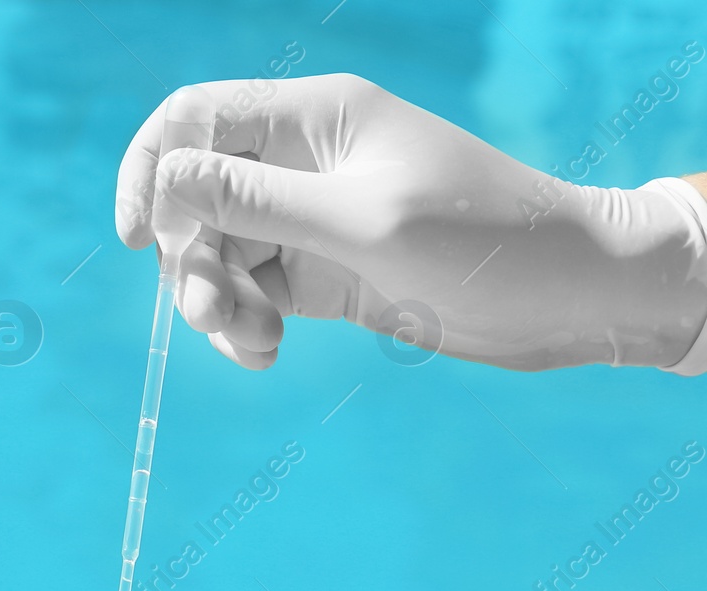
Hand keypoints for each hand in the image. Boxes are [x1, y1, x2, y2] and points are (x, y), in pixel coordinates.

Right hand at [115, 73, 706, 373]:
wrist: (568, 296)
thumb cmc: (481, 242)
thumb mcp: (360, 222)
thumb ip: (255, 201)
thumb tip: (164, 180)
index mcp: (314, 118)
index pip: (195, 119)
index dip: (150, 172)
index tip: (138, 239)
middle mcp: (306, 163)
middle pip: (197, 199)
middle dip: (192, 258)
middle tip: (219, 315)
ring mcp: (315, 222)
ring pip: (222, 254)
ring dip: (218, 302)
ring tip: (255, 345)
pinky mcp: (329, 276)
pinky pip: (256, 294)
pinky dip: (247, 325)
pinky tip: (264, 356)